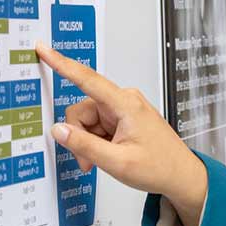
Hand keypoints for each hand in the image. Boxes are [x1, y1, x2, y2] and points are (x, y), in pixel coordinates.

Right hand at [37, 44, 208, 225]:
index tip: (43, 49)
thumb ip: (84, 146)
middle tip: (87, 160)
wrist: (181, 176)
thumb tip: (58, 130)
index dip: (62, 63)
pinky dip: (95, 142)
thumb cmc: (160, 167)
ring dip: (86, 142)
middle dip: (78, 136)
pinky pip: (96, 126)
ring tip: (99, 161)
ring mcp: (123, 109)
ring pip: (86, 121)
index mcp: (126, 105)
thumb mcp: (117, 162)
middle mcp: (124, 101)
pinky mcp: (122, 118)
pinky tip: (105, 155)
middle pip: (81, 110)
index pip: (87, 80)